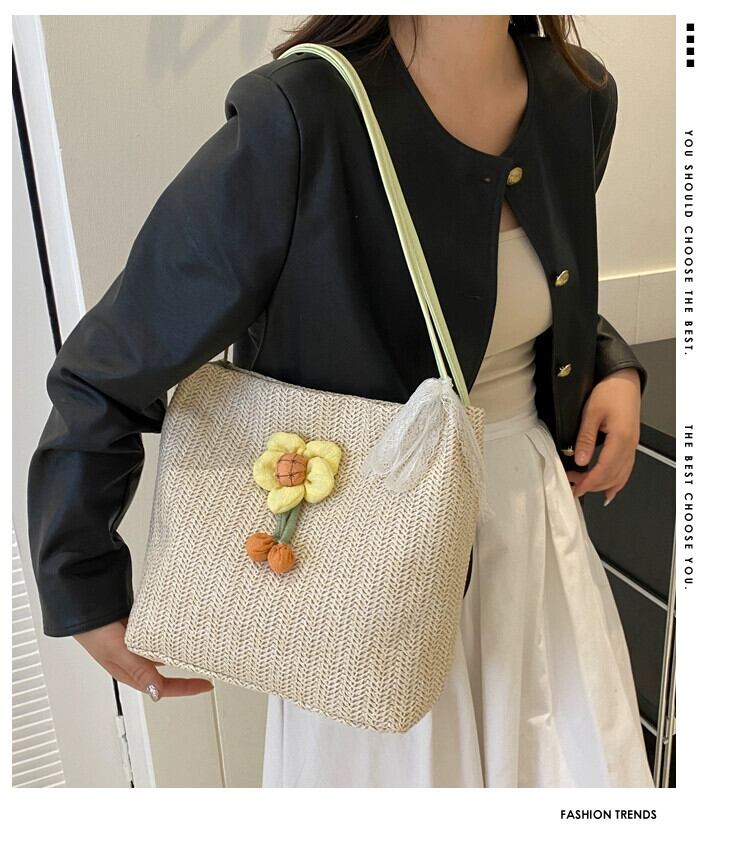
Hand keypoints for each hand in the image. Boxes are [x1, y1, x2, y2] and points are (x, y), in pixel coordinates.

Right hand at [74, 618, 213, 700]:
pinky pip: (157, 639)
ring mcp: (136, 647)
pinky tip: (179, 632)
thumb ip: (140, 669)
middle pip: (165, 675)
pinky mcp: (137, 632)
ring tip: (198, 649)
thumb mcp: (119, 652)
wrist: (84, 608)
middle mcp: (135, 662)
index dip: (186, 687)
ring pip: (162, 656)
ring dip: (178, 654)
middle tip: (207, 668)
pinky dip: (169, 638)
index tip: (207, 684)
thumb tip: (158, 692)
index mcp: (131, 673)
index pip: (163, 686)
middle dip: (186, 674)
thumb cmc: (95, 633)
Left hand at [565, 367, 640, 505]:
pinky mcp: (631, 443)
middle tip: (573, 486)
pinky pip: (626, 469)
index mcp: (621, 438)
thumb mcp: (591, 412)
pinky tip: (609, 490)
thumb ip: (586, 438)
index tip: (575, 488)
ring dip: (603, 485)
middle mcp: (630, 445)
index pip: (605, 469)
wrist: (624, 380)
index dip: (589, 482)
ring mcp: (632, 445)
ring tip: (585, 489)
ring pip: (621, 475)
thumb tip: (581, 461)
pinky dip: (617, 481)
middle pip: (613, 475)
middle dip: (592, 485)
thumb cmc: (610, 391)